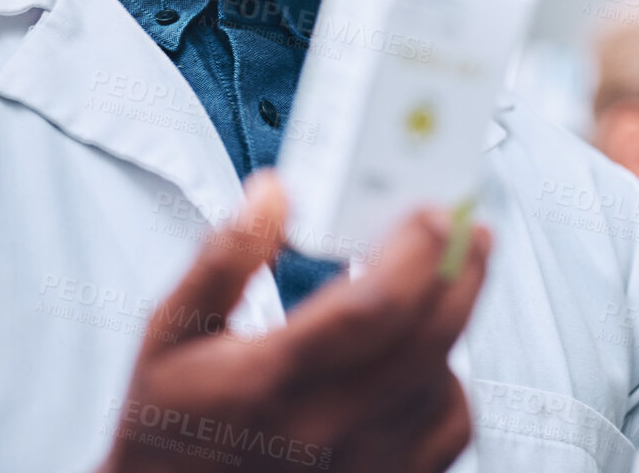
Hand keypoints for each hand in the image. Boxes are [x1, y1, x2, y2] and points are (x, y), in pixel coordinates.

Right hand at [96, 172, 491, 472]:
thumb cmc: (172, 429)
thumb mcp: (171, 336)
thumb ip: (224, 259)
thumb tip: (275, 194)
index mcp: (269, 383)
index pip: (370, 309)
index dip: (414, 253)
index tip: (429, 213)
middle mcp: (323, 429)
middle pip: (428, 340)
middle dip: (460, 272)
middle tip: (467, 231)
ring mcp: (362, 464)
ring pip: (444, 379)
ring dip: (451, 323)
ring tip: (437, 286)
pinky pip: (451, 426)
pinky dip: (451, 382)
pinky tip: (425, 356)